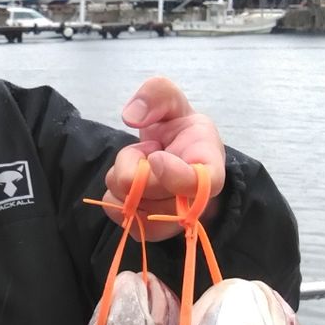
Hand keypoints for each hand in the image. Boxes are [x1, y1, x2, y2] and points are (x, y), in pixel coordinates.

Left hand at [102, 77, 225, 241]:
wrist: (177, 159)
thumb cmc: (179, 131)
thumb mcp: (172, 100)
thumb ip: (157, 94)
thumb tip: (131, 116)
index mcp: (209, 167)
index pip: (203, 184)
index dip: (174, 176)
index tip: (156, 157)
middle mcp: (195, 201)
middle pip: (148, 191)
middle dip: (133, 164)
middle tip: (148, 151)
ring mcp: (173, 221)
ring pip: (127, 202)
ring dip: (122, 178)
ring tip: (144, 168)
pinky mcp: (150, 231)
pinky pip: (117, 214)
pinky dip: (114, 195)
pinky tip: (133, 185)